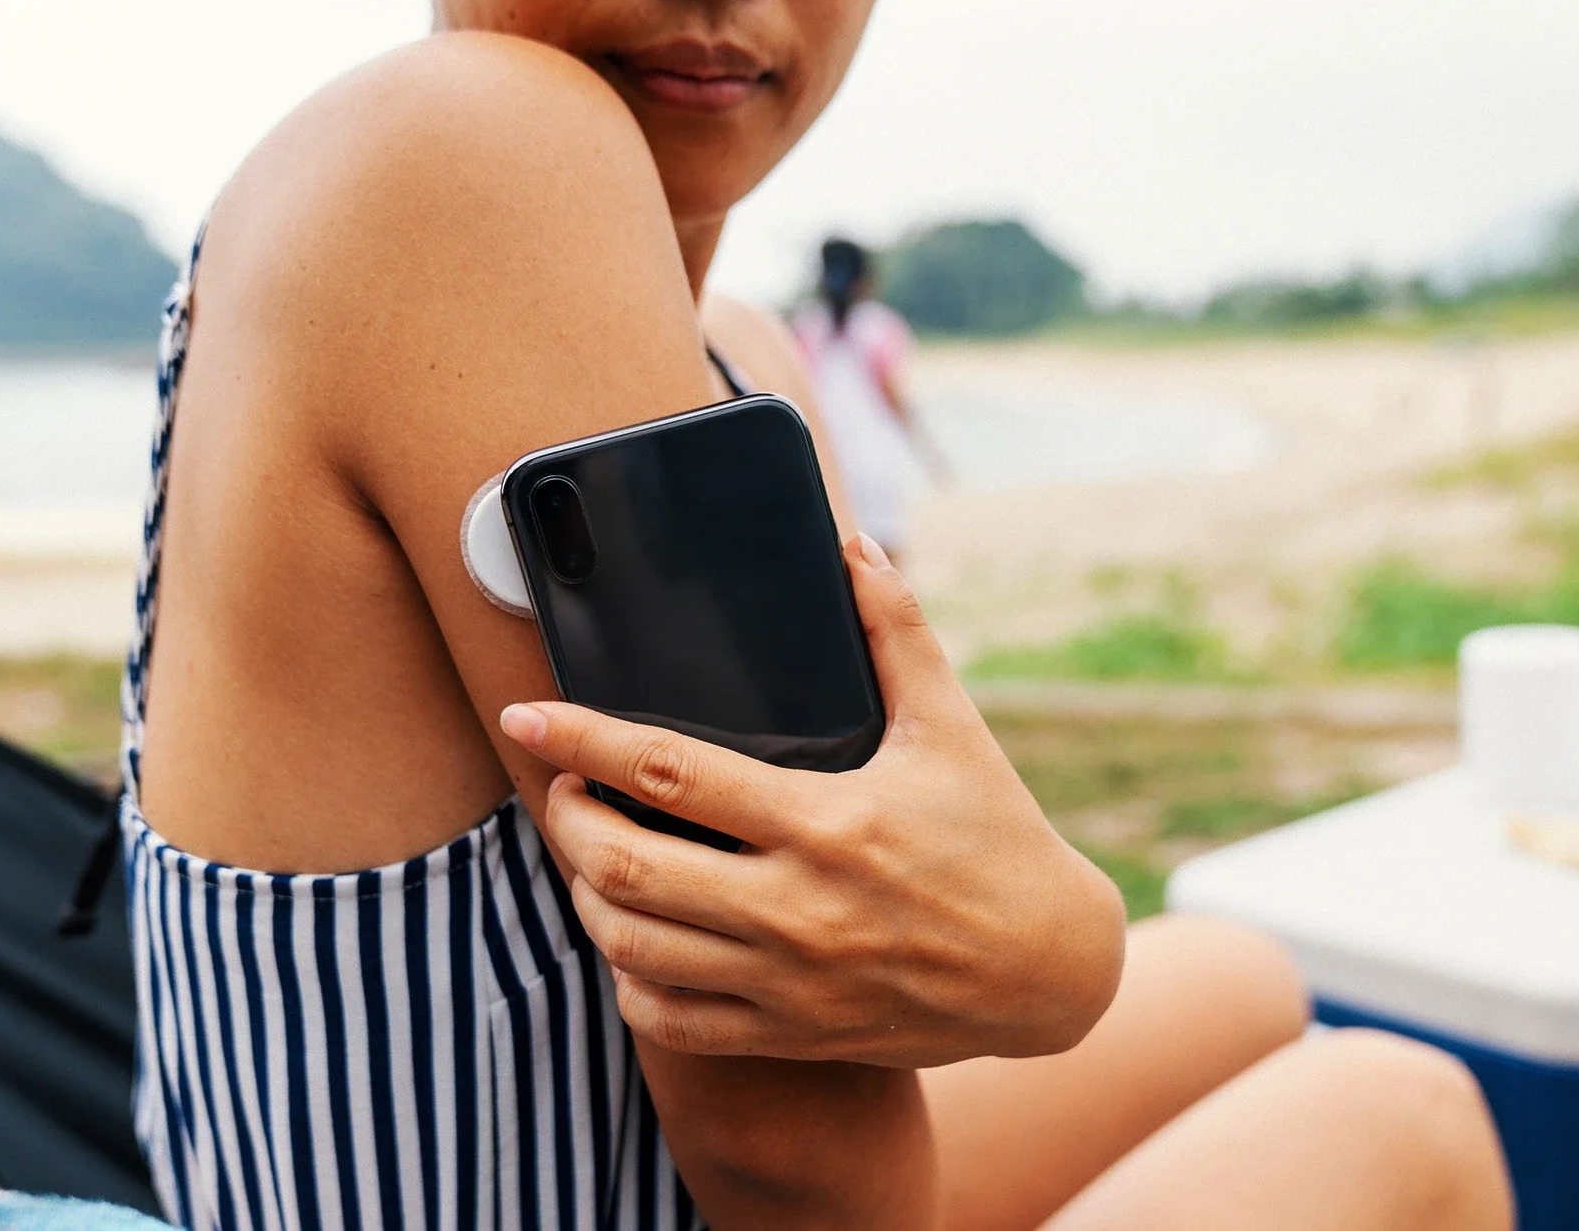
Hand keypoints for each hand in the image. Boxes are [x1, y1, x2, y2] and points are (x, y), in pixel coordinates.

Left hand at [499, 535, 1125, 1067]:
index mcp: (826, 820)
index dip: (583, 739)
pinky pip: (672, 1020)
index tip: (529, 715)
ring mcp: (788, 980)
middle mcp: (796, 906)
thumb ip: (896, 631)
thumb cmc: (997, 836)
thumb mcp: (952, 725)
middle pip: (625, 865)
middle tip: (562, 785)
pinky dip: (630, 979)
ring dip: (585, 897)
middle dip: (567, 818)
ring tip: (588, 855)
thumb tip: (851, 545)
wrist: (1049, 970)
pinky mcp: (791, 1033)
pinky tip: (634, 940)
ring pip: (632, 946)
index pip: (670, 772)